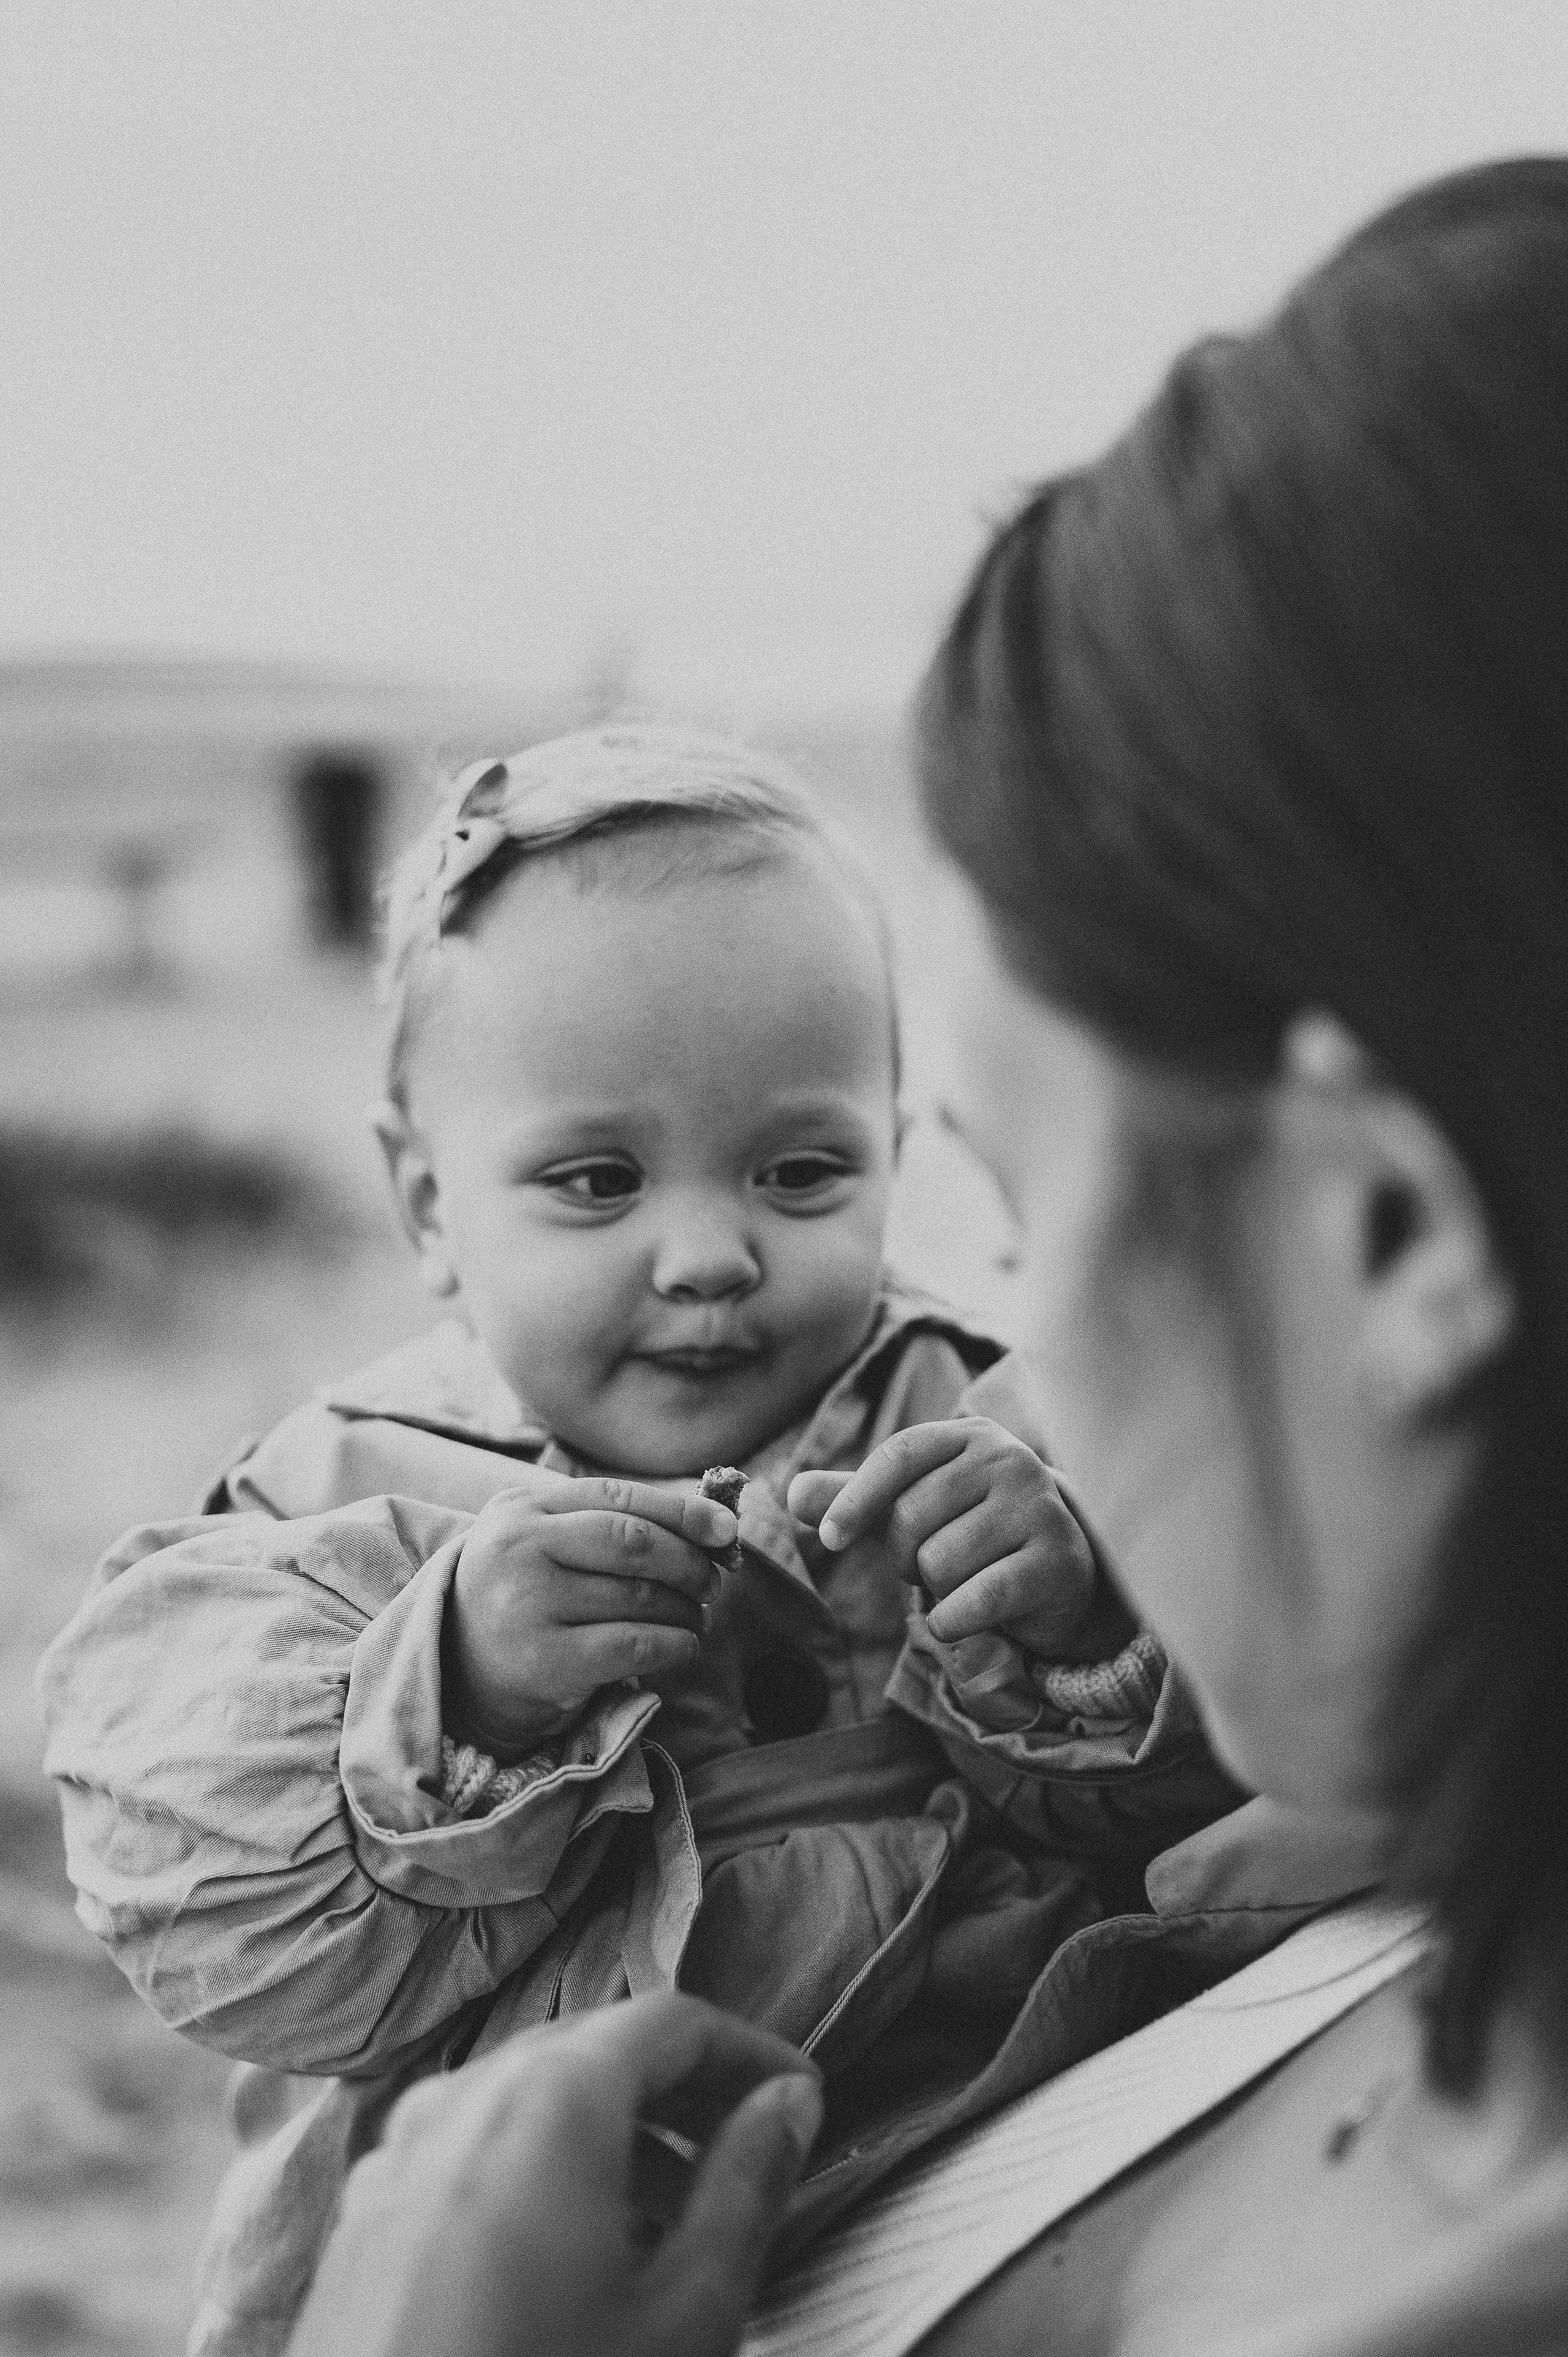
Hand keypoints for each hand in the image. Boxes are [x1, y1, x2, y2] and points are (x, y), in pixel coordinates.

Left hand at [290, 1991, 823, 2356]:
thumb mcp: (685, 2312)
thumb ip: (746, 2187)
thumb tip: (787, 2103)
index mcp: (547, 2098)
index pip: (670, 2022)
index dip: (750, 2051)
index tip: (804, 2097)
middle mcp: (459, 2098)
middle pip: (594, 2049)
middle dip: (682, 2090)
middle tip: (752, 2146)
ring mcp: (396, 2156)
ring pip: (527, 2101)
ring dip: (612, 2134)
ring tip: (674, 2217)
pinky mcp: (363, 2219)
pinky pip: (468, 2154)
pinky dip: (539, 2171)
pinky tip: (573, 2257)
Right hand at [446, 1476, 738, 1748]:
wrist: (458, 1665)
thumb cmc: (526, 1592)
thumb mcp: (548, 1540)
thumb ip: (612, 1521)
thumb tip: (716, 1524)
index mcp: (522, 1508)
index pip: (617, 1498)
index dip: (682, 1512)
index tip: (727, 1529)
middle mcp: (518, 1549)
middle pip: (632, 1543)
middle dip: (689, 1561)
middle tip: (713, 1581)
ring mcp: (526, 1605)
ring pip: (638, 1597)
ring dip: (687, 1608)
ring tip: (697, 1615)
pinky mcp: (542, 1661)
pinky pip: (633, 1645)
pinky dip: (675, 1643)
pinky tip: (683, 1644)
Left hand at [788, 1418, 1096, 1656]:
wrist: (1058, 1573)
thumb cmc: (974, 1532)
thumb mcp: (914, 1507)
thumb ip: (855, 1498)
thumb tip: (793, 1493)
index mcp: (970, 1436)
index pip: (899, 1454)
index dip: (856, 1497)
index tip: (831, 1538)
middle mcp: (1010, 1459)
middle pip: (910, 1517)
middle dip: (906, 1556)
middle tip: (937, 1563)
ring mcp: (1038, 1508)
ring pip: (938, 1562)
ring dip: (937, 1590)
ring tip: (966, 1580)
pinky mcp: (1056, 1561)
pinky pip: (975, 1600)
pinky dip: (953, 1622)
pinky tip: (964, 1618)